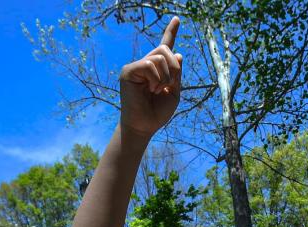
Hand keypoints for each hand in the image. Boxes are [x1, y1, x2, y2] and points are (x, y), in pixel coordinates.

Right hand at [118, 17, 182, 136]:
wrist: (144, 126)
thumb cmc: (157, 112)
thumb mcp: (174, 92)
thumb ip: (176, 75)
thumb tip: (178, 54)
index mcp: (158, 69)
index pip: (165, 46)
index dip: (171, 32)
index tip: (178, 19)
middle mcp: (146, 64)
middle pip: (165, 49)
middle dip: (174, 67)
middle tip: (170, 84)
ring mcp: (136, 67)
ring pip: (159, 56)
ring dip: (166, 75)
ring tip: (157, 89)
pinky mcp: (129, 71)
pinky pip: (149, 64)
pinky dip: (155, 78)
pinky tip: (151, 89)